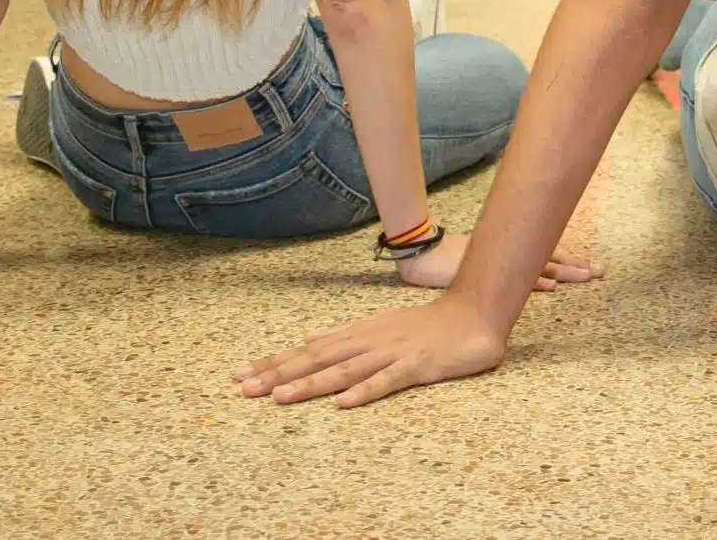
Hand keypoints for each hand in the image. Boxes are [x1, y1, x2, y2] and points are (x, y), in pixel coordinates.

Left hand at [236, 296, 506, 407]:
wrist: (475, 313)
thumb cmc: (428, 325)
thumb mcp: (380, 326)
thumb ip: (346, 336)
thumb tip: (309, 339)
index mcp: (359, 333)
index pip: (309, 349)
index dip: (275, 362)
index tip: (242, 374)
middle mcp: (369, 341)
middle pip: (318, 359)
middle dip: (279, 374)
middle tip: (243, 388)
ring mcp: (392, 353)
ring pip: (344, 370)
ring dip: (311, 383)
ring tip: (279, 396)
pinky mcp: (417, 366)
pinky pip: (388, 380)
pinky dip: (364, 391)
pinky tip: (343, 403)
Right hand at [392, 230, 604, 290]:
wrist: (423, 254)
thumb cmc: (446, 258)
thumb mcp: (479, 258)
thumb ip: (498, 264)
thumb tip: (513, 276)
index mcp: (510, 249)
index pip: (547, 253)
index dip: (569, 259)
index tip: (590, 265)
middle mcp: (510, 253)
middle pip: (552, 258)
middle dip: (577, 265)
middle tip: (601, 270)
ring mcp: (502, 263)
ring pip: (542, 266)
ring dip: (566, 272)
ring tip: (588, 276)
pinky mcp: (490, 275)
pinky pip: (518, 279)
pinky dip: (537, 281)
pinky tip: (552, 285)